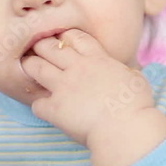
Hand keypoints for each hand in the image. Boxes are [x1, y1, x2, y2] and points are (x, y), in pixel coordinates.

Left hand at [20, 28, 154, 146]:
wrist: (125, 128)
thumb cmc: (136, 105)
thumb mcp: (136, 79)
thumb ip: (125, 72)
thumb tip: (127, 73)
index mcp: (97, 60)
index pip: (75, 37)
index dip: (65, 37)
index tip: (63, 42)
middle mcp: (77, 69)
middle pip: (49, 47)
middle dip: (42, 46)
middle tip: (38, 51)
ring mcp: (63, 87)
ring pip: (36, 68)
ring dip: (31, 67)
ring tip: (29, 70)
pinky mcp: (54, 109)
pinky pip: (36, 103)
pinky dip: (39, 106)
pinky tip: (45, 109)